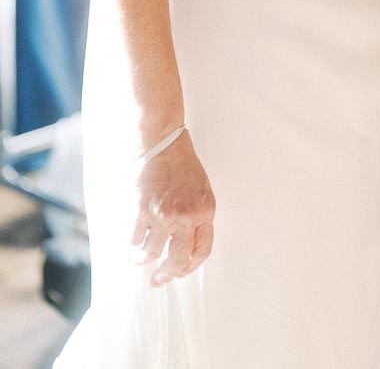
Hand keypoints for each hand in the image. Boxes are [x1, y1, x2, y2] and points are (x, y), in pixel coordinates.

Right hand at [130, 129, 215, 285]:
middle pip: (178, 260)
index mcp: (205, 210)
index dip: (190, 266)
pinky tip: (131, 245)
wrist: (162, 142)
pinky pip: (135, 239)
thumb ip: (197, 213)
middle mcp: (187, 216)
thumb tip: (187, 240)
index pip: (202, 249)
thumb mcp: (200, 189)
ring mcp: (164, 215)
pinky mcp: (143, 210)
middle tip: (158, 280)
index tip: (181, 271)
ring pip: (152, 254)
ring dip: (143, 261)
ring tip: (138, 259)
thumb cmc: (181, 163)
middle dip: (167, 275)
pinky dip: (132, 246)